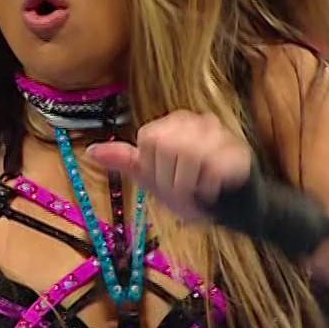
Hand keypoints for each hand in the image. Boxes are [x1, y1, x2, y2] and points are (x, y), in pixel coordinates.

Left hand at [87, 111, 251, 222]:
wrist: (228, 207)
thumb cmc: (188, 188)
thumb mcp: (151, 178)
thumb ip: (125, 161)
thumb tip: (91, 151)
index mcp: (171, 124)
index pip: (149, 139)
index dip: (154, 168)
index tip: (164, 184)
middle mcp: (195, 121)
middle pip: (166, 144)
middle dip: (170, 179)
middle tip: (181, 194)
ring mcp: (219, 134)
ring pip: (189, 154)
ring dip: (188, 186)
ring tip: (195, 195)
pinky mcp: (237, 151)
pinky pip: (213, 167)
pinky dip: (206, 189)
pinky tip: (210, 194)